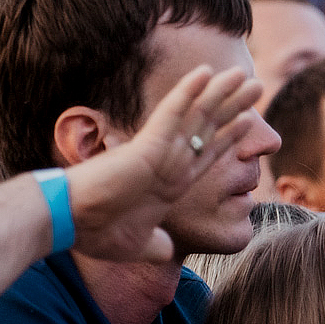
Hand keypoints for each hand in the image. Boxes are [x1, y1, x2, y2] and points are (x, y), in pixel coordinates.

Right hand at [61, 63, 262, 262]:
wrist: (68, 224)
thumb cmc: (95, 232)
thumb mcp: (137, 244)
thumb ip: (155, 244)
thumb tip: (168, 251)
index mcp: (168, 184)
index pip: (206, 154)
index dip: (228, 137)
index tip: (247, 121)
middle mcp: (167, 163)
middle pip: (208, 128)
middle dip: (233, 107)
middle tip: (256, 85)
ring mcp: (158, 152)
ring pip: (197, 117)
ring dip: (221, 94)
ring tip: (245, 74)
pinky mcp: (145, 147)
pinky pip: (172, 115)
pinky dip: (188, 93)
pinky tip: (205, 72)